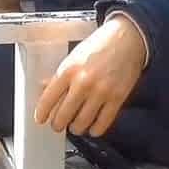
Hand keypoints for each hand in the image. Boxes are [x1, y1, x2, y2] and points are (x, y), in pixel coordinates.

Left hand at [34, 15, 146, 136]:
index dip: (42, 114)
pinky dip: (95, 130)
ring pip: (81, 124)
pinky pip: (102, 124)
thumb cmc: (99, 47)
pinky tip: (92, 127)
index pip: (48, 100)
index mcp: (68, 70)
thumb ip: (60, 76)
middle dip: (58, 124)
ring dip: (75, 128)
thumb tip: (44, 91)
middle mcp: (83, 82)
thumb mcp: (73, 57)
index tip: (40, 119)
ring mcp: (101, 92)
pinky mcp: (117, 98)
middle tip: (58, 124)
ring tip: (75, 125)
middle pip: (62, 117)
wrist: (128, 38)